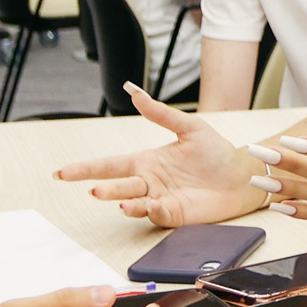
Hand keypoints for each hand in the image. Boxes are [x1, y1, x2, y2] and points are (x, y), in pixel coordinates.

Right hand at [56, 83, 265, 225]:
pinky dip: (152, 211)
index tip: (63, 173)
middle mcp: (149, 182)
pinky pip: (159, 214)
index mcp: (147, 161)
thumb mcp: (189, 128)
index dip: (86, 169)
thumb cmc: (216, 153)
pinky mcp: (175, 214)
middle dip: (104, 189)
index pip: (110, 165)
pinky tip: (152, 205)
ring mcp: (160, 199)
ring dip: (124, 202)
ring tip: (118, 202)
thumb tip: (134, 92)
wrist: (243, 175)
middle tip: (93, 190)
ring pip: (134, 202)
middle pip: (118, 186)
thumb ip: (161, 114)